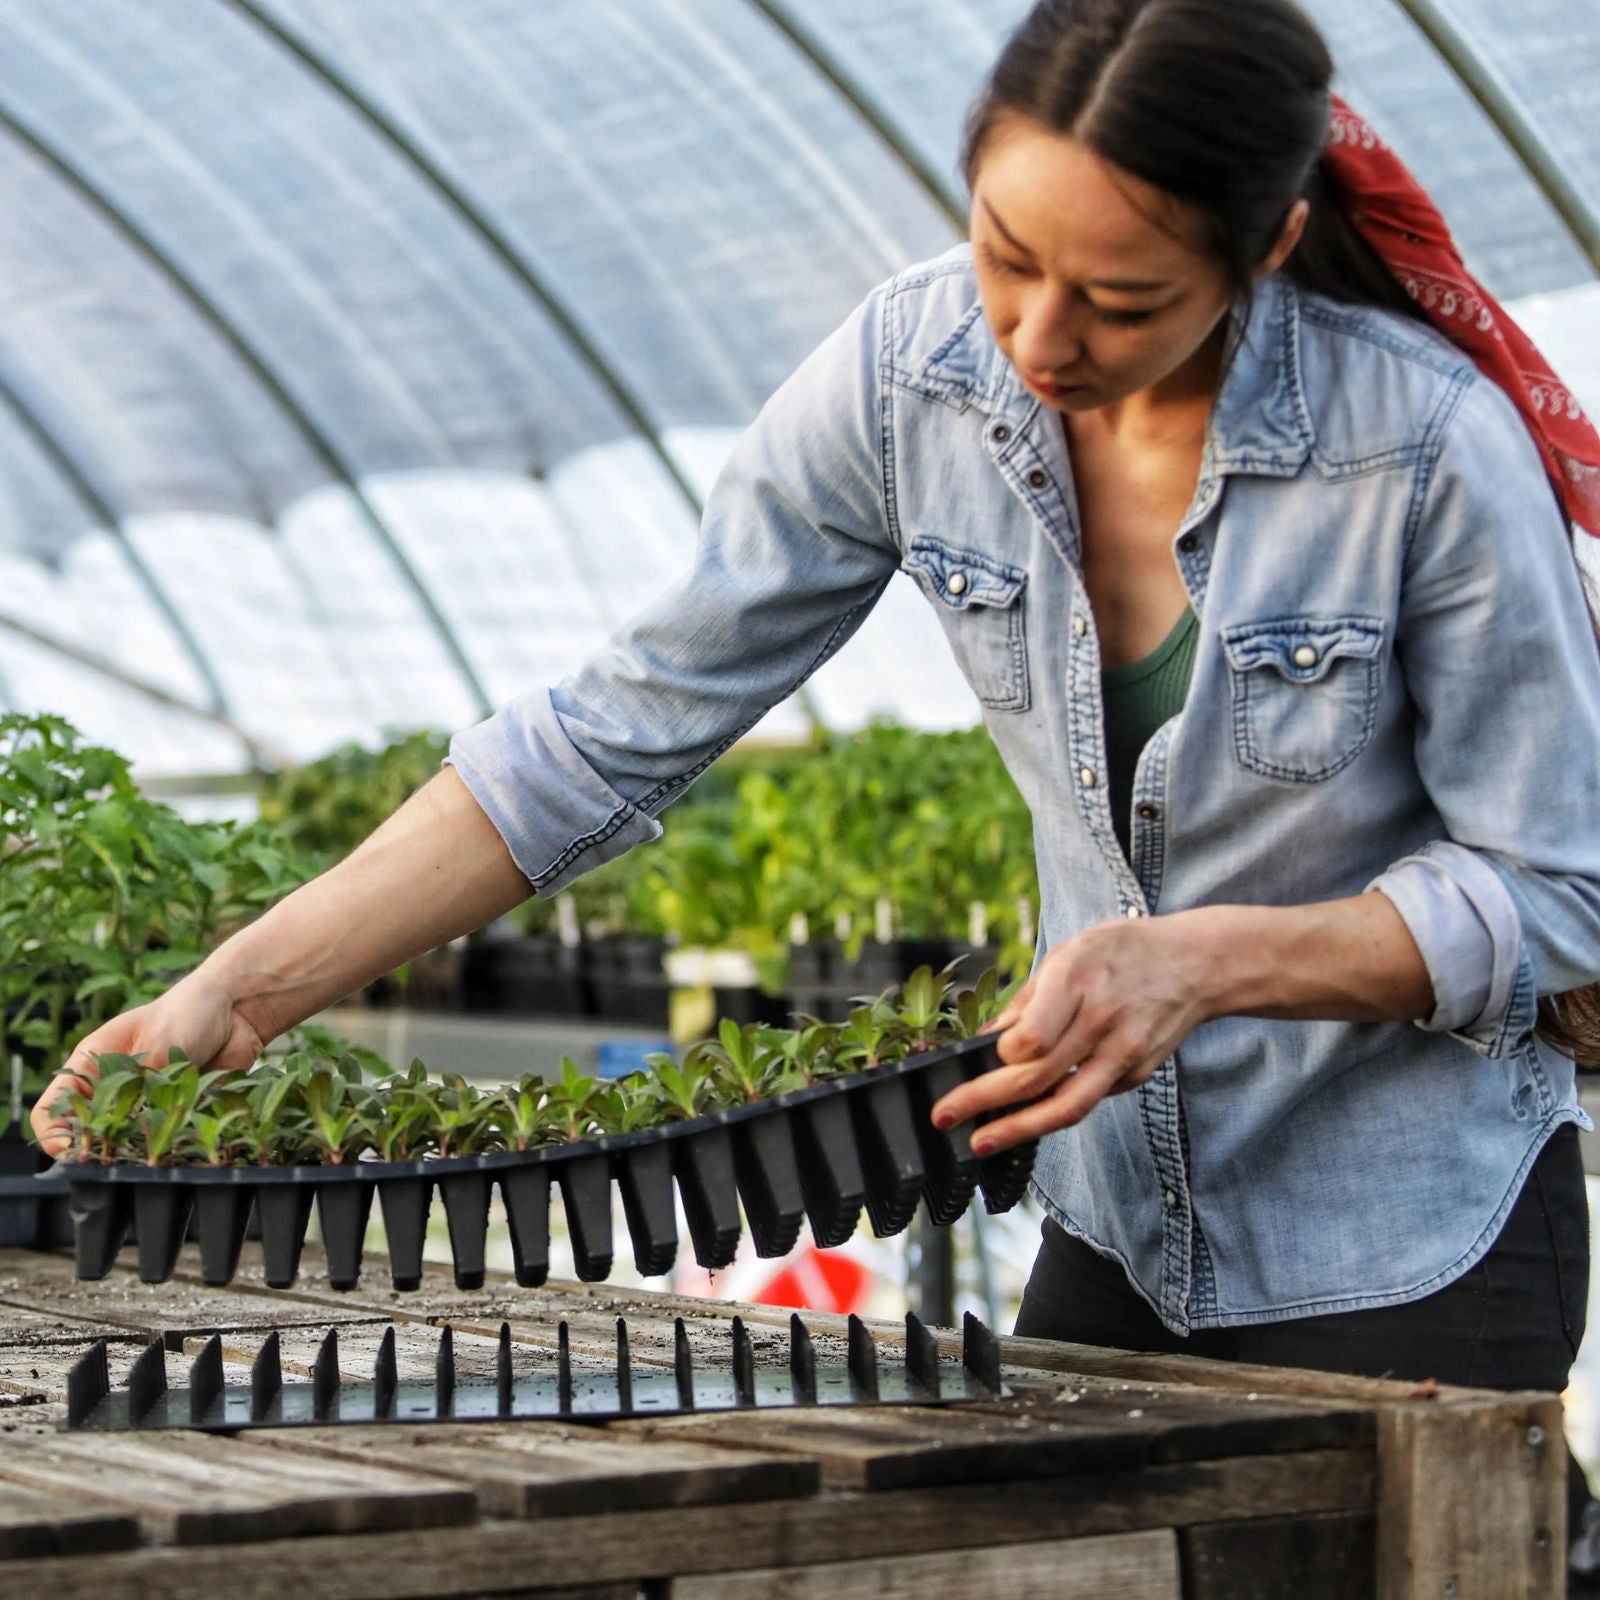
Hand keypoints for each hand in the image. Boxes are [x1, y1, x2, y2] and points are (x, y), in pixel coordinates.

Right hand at [30, 974, 266, 1158]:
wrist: (238, 1007)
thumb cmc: (189, 1011)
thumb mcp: (157, 1044)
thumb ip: (141, 1083)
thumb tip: (134, 1124)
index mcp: (92, 1066)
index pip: (53, 1107)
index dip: (54, 1133)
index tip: (71, 1152)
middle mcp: (114, 1089)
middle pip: (90, 1133)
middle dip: (100, 1149)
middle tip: (117, 1158)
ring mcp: (145, 1103)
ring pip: (130, 1142)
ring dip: (140, 1149)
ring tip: (155, 1151)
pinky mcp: (177, 1112)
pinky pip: (169, 1139)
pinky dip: (175, 1145)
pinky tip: (188, 1144)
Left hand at [930, 913, 1214, 1155]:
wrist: (1197, 964)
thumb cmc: (1121, 952)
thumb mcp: (1068, 953)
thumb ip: (1027, 1000)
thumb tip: (987, 1041)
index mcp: (1077, 980)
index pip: (1031, 1038)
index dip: (1001, 1056)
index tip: (980, 1060)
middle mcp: (1101, 1021)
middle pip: (1037, 1077)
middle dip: (982, 1101)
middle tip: (944, 1117)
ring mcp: (1123, 1052)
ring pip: (1067, 1105)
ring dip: (1018, 1130)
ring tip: (980, 1142)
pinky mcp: (1137, 1073)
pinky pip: (1088, 1098)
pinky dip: (1054, 1109)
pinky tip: (1026, 1115)